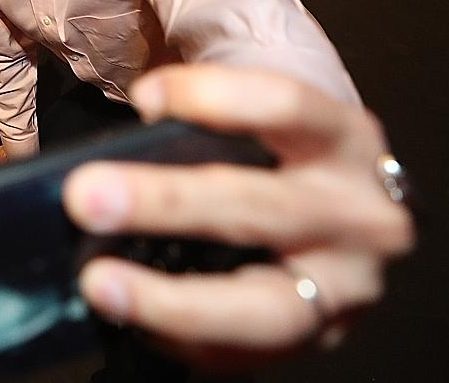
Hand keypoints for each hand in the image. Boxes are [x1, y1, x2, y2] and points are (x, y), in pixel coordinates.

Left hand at [62, 65, 414, 370]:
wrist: (349, 220)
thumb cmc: (285, 158)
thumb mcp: (269, 124)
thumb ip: (204, 124)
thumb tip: (120, 141)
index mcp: (345, 137)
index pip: (287, 105)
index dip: (214, 96)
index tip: (143, 97)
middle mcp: (361, 214)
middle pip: (261, 206)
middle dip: (167, 202)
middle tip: (87, 196)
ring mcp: (348, 287)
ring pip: (262, 306)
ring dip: (171, 299)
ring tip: (100, 283)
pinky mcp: (323, 339)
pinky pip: (248, 353)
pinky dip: (183, 339)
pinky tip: (133, 320)